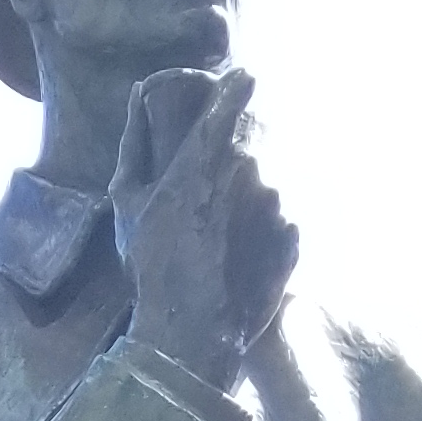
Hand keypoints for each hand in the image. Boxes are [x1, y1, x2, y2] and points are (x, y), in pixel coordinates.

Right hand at [116, 68, 295, 392]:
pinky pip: (283, 222)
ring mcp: (277, 204)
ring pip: (269, 184)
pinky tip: (241, 258)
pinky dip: (267, 233)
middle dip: (236, 161)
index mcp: (208, 152)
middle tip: (212, 197)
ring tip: (223, 238)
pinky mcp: (294, 238)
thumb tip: (139, 92)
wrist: (190, 333)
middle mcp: (250, 169)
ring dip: (251, 200)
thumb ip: (134, 140)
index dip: (239, 87)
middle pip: (253, 144)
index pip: (239, 91)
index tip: (239, 87)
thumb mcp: (127, 201)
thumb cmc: (152, 267)